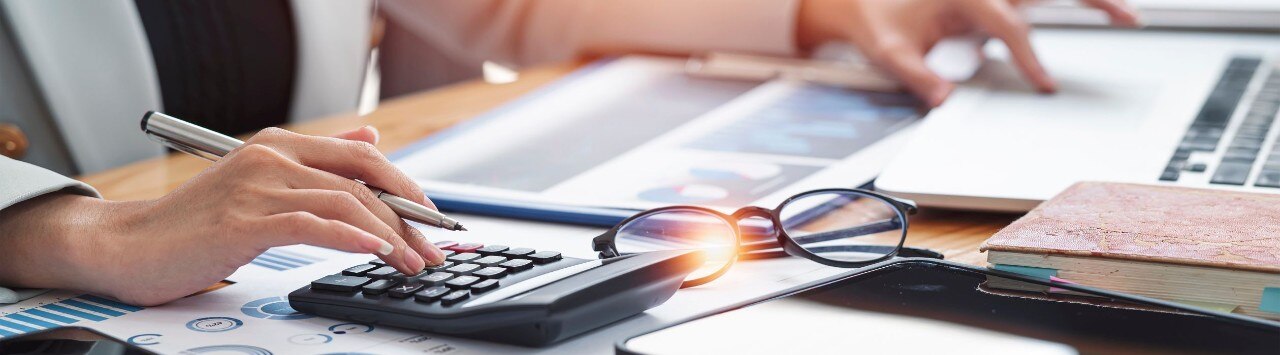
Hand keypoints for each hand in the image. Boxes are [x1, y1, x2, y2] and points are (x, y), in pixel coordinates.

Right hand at [0, 126, 446, 305]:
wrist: (127, 248)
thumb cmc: (194, 225)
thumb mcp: (261, 184)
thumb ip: (318, 162)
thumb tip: (372, 137)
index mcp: (279, 147)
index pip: (363, 157)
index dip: (405, 187)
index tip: (432, 220)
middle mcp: (271, 158)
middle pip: (363, 180)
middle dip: (408, 216)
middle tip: (433, 249)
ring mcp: (257, 186)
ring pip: (345, 204)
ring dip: (389, 236)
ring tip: (412, 263)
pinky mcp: (244, 220)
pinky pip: (312, 224)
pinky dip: (351, 238)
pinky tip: (375, 252)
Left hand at [797, 0, 1141, 106]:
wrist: (864, 0)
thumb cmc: (879, 22)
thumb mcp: (888, 51)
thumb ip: (916, 75)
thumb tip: (944, 100)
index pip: (1007, 23)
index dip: (1029, 53)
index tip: (1045, 84)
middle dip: (1089, 0)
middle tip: (1130, 19)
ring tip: (1129, 15)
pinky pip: (1038, 0)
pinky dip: (1069, 3)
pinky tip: (1104, 11)